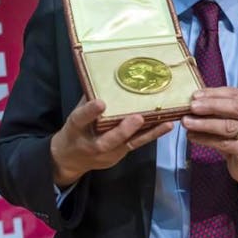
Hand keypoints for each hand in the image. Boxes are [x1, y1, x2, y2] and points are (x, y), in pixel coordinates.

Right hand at [49, 97, 173, 186]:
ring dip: (150, 133)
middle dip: (124, 130)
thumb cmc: (75, 130)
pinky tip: (166, 126)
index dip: (90, 111)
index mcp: (75, 129)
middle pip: (108, 140)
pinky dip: (152, 135)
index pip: (81, 119)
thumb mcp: (74, 115)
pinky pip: (137, 144)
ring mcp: (108, 154)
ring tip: (166, 123)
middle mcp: (92, 144)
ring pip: (129, 144)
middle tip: (138, 118)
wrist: (70, 159)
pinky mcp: (120, 155)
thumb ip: (88, 99)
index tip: (100, 102)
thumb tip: (104, 77)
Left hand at [182, 87, 237, 189]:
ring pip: (228, 126)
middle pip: (234, 108)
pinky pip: (224, 143)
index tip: (195, 96)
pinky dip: (206, 139)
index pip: (234, 94)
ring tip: (187, 122)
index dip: (213, 94)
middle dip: (210, 106)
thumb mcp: (232, 119)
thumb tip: (194, 100)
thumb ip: (219, 108)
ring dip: (204, 123)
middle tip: (191, 107)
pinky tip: (193, 137)